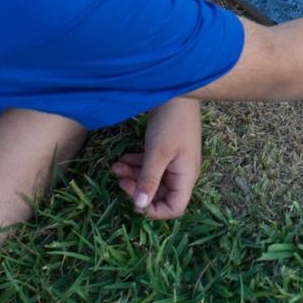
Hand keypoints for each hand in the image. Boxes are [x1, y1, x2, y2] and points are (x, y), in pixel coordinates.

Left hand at [111, 97, 200, 219]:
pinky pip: (149, 167)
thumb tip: (140, 207)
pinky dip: (136, 166)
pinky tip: (122, 159)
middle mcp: (181, 172)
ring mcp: (173, 161)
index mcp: (186, 176)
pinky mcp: (164, 151)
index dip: (154, 211)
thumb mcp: (158, 153)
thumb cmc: (171, 122)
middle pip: (160, 195)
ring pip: (152, 180)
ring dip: (133, 177)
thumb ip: (149, 180)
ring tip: (116, 167)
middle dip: (138, 190)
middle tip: (120, 180)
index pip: (175, 207)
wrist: (175, 91)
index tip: (134, 201)